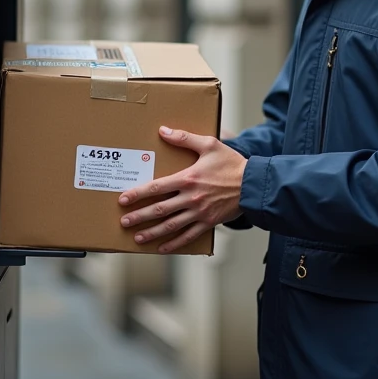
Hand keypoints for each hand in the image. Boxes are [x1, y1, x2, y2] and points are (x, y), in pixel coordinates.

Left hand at [118, 126, 246, 252]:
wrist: (253, 184)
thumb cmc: (231, 163)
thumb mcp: (209, 145)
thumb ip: (184, 138)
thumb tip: (163, 130)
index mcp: (188, 178)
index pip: (157, 187)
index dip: (138, 194)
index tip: (123, 199)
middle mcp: (191, 198)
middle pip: (159, 210)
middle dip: (139, 216)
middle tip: (124, 222)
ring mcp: (199, 213)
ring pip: (171, 226)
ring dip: (152, 232)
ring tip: (137, 237)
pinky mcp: (208, 223)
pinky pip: (188, 236)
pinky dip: (174, 243)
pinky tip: (162, 248)